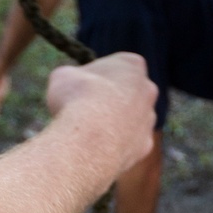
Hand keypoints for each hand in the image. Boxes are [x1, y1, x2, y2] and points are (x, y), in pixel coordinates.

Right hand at [46, 53, 156, 177]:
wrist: (89, 139)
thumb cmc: (76, 99)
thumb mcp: (63, 75)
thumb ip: (73, 75)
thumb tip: (71, 82)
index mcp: (132, 64)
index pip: (116, 65)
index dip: (95, 75)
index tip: (80, 85)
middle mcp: (148, 90)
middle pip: (127, 92)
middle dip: (109, 99)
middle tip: (84, 107)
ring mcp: (149, 119)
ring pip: (130, 119)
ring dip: (113, 123)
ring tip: (88, 130)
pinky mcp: (145, 145)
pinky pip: (128, 143)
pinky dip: (114, 145)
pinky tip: (97, 147)